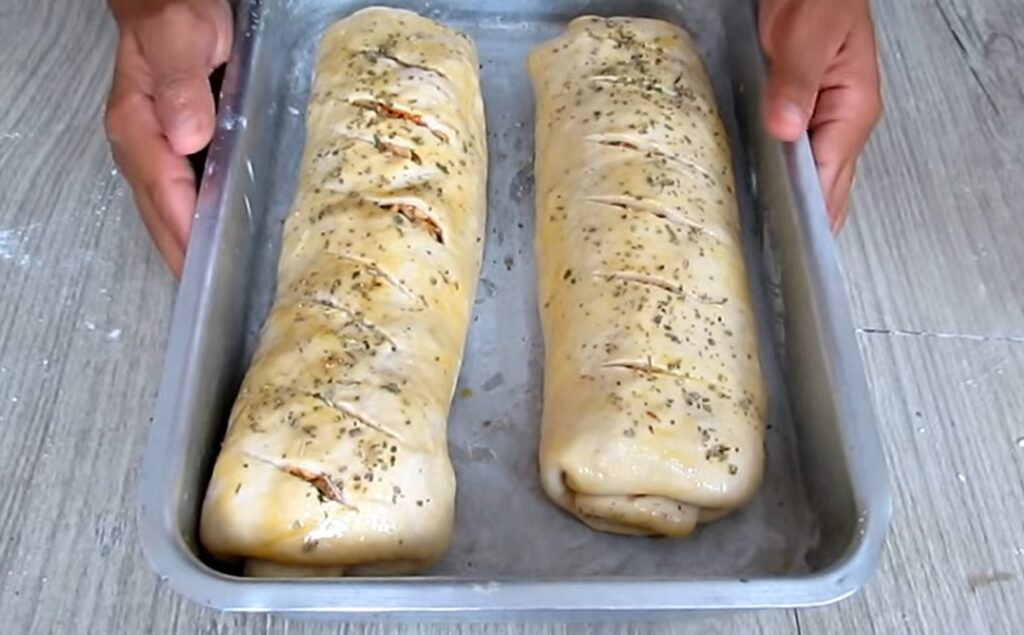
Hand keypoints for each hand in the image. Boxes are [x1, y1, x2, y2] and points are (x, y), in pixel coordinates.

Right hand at [104, 0, 232, 275]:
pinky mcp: (167, 146)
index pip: (165, 191)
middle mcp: (138, 143)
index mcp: (138, 123)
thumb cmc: (177, 12)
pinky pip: (174, 195)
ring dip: (182, 246)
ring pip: (162, 209)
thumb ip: (182, 83)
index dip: (187, 231)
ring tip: (210, 283)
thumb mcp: (183, 37)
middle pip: (157, 212)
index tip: (207, 268)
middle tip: (211, 295)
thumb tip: (187, 137)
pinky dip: (188, 224)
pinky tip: (207, 242)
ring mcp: (149, 147)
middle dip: (182, 254)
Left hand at [758, 0, 882, 231]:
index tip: (794, 247)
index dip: (810, 213)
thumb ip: (796, 82)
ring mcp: (824, 119)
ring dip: (793, 202)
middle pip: (827, 186)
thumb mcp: (806, 37)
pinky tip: (766, 195)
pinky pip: (796, 157)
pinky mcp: (803, 113)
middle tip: (779, 259)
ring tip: (772, 241)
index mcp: (853, 109)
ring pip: (811, 176)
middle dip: (804, 220)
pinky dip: (783, 178)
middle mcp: (842, 120)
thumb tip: (785, 128)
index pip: (831, 178)